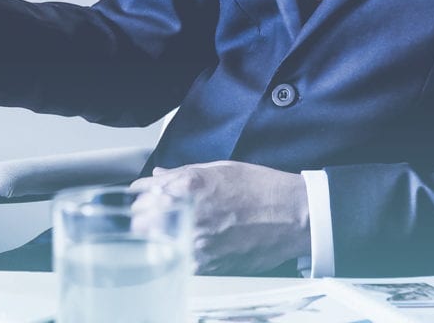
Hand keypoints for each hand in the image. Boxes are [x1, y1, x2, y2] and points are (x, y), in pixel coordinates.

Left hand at [131, 161, 310, 275]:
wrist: (293, 216)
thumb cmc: (261, 188)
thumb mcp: (220, 169)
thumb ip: (183, 173)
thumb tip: (159, 176)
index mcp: (189, 186)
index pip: (143, 194)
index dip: (142, 196)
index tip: (145, 197)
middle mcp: (188, 214)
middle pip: (140, 222)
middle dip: (143, 218)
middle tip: (153, 216)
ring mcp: (196, 243)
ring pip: (154, 246)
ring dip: (158, 238)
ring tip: (171, 232)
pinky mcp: (207, 265)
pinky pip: (177, 262)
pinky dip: (178, 254)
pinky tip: (189, 246)